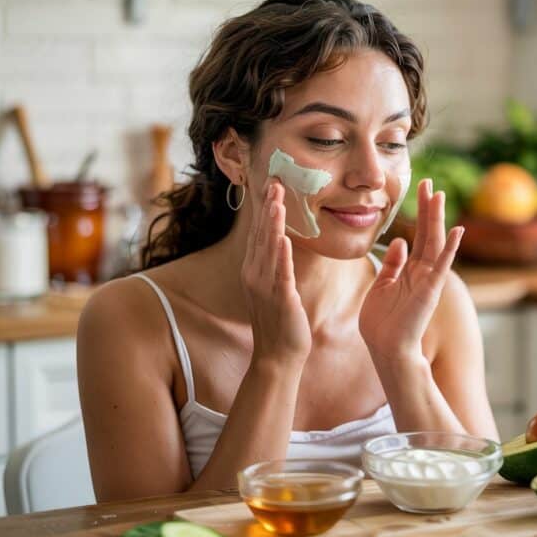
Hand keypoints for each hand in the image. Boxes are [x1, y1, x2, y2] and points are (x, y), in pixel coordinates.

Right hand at [242, 178, 311, 363]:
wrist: (277, 356)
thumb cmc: (279, 322)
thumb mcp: (273, 287)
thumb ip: (274, 263)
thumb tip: (279, 241)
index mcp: (254, 270)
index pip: (259, 232)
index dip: (265, 208)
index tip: (271, 184)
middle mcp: (254, 274)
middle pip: (261, 234)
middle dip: (268, 206)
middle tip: (275, 180)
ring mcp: (265, 287)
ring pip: (269, 249)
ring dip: (273, 223)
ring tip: (277, 199)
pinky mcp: (280, 299)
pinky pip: (280, 273)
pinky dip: (281, 255)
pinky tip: (283, 238)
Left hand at [359, 179, 463, 365]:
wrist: (386, 350)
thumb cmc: (382, 324)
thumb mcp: (381, 286)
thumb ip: (391, 264)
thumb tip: (399, 240)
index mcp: (410, 271)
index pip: (418, 235)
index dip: (419, 212)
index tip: (419, 189)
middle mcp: (422, 272)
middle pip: (428, 233)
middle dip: (428, 207)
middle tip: (428, 182)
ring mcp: (428, 280)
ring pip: (435, 242)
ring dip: (437, 218)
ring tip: (438, 194)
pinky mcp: (431, 290)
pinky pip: (442, 265)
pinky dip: (451, 248)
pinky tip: (459, 230)